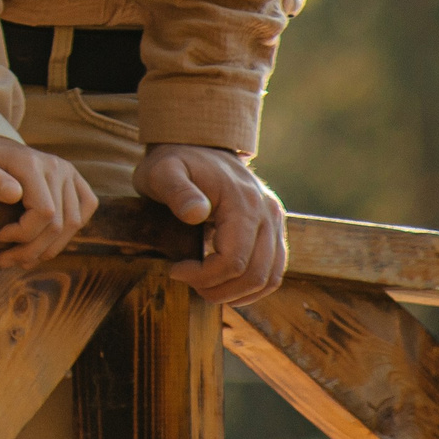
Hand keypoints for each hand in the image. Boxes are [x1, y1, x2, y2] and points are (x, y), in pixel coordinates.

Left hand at [0, 135, 97, 268]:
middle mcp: (56, 166)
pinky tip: (44, 241)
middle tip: (5, 260)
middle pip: (59, 223)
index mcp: (31, 162)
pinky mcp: (75, 180)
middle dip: (32, 250)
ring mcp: (69, 172)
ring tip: (23, 258)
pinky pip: (85, 211)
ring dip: (49, 249)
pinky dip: (68, 233)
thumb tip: (15, 193)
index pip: (44, 212)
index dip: (24, 234)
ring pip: (73, 223)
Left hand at [135, 143, 287, 303]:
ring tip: (204, 286)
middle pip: (255, 275)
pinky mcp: (274, 229)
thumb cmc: (176, 160)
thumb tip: (196, 213)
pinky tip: (223, 284)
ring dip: (237, 294)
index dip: (204, 275)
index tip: (175, 270)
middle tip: (188, 281)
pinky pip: (274, 271)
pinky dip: (251, 286)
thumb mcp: (163, 171)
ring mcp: (275, 221)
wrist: (199, 144)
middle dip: (219, 289)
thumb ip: (177, 190)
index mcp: (243, 201)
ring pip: (270, 278)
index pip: (234, 260)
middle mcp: (267, 212)